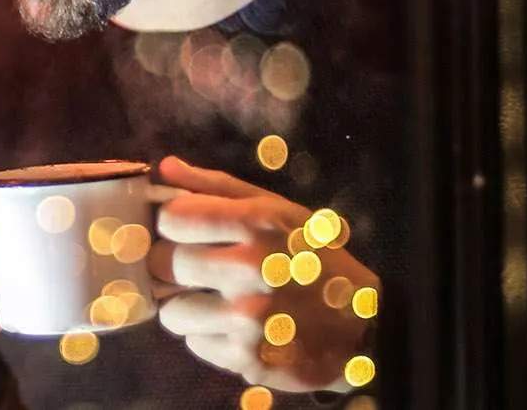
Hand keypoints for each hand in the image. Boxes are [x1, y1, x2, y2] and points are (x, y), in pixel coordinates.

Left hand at [149, 156, 379, 392]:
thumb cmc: (314, 261)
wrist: (363, 327)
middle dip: (173, 267)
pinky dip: (210, 338)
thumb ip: (218, 188)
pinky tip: (237, 329)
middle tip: (198, 270)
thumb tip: (165, 169)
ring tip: (219, 303)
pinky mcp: (247, 357)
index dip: (170, 226)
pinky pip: (195, 344)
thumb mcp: (280, 211)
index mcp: (258, 223)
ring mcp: (247, 316)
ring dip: (188, 308)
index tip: (182, 233)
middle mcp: (251, 268)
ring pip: (172, 311)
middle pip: (163, 264)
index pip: (171, 218)